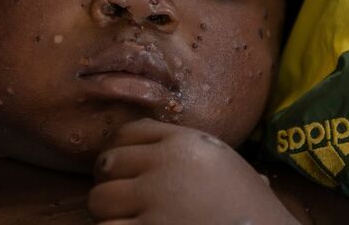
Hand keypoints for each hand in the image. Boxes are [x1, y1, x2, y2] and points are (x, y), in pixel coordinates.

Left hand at [88, 118, 299, 223]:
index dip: (118, 149)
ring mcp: (154, 201)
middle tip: (120, 197)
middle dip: (109, 181)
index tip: (121, 167)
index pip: (128, 132)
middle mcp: (165, 166)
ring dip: (107, 211)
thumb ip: (187, 150)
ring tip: (124, 218)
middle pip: (108, 163)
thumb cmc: (249, 205)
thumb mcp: (223, 162)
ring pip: (100, 199)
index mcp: (184, 143)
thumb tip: (146, 151)